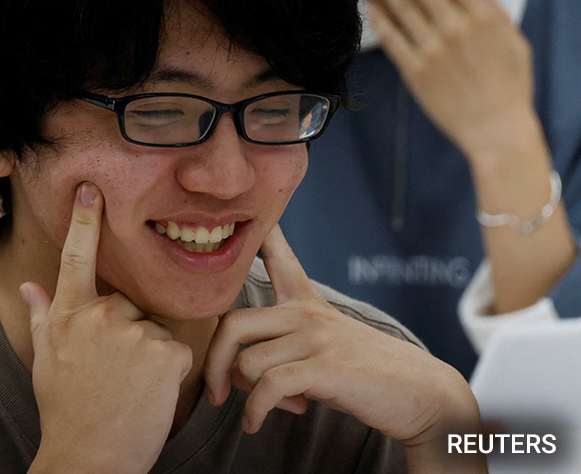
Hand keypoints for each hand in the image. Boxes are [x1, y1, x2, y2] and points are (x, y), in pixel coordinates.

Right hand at [24, 183, 191, 473]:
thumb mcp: (44, 361)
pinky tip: (149, 394)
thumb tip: (28, 285)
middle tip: (115, 373)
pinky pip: (177, 351)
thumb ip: (42, 317)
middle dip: (130, 331)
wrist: (89, 458)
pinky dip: (171, 372)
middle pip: (130, 304)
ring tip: (130, 387)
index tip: (90, 189)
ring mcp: (133, 332)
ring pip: (155, 329)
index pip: (75, 258)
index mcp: (68, 315)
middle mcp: (99, 315)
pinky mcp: (164, 353)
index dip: (84, 221)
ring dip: (151, 354)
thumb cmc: (66, 412)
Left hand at [204, 226, 480, 453]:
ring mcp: (316, 339)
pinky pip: (268, 386)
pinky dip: (254, 410)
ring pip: (247, 362)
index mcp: (307, 305)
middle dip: (215, 362)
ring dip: (245, 395)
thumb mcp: (327, 347)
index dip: (259, 236)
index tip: (248, 215)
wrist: (425, 396)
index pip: (279, 258)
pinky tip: (254, 423)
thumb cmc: (370, 375)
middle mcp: (307, 315)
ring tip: (263, 408)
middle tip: (217, 391)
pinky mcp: (325, 368)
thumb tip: (248, 380)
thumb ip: (284, 353)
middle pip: (232, 324)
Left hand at [364, 0, 534, 156]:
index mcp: (482, 17)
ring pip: (403, 8)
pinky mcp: (416, 72)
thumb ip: (498, 16)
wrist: (497, 131)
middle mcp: (456, 28)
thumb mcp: (515, 46)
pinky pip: (392, 39)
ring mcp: (433, 50)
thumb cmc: (510, 89)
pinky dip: (380, 20)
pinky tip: (370, 6)